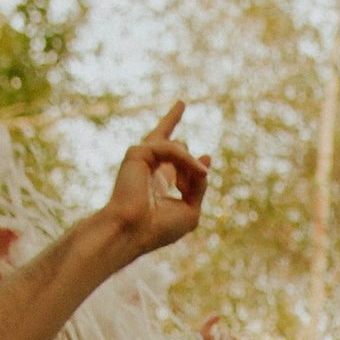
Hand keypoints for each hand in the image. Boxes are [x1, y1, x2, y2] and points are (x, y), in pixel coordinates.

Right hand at [99, 104, 208, 264]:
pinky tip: (198, 171)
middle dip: (173, 125)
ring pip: (176, 147)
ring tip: (202, 176)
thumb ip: (199, 186)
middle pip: (162, 137)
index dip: (192, 163)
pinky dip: (186, 159)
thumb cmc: (158, 228)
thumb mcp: (190, 209)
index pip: (173, 162)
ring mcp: (141, 159)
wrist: (133, 231)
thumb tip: (205, 158)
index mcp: (157, 184)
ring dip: (191, 164)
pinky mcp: (137, 153)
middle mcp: (148, 168)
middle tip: (183, 108)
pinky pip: (170, 149)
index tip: (205, 164)